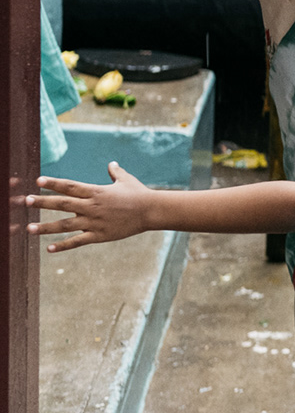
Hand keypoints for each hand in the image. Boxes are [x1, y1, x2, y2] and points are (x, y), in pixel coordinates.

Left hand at [26, 163, 151, 251]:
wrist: (151, 211)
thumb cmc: (139, 194)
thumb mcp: (126, 180)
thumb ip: (115, 172)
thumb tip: (111, 164)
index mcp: (96, 191)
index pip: (70, 186)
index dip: (54, 183)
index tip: (38, 181)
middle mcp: (92, 206)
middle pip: (63, 204)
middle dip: (43, 202)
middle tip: (26, 201)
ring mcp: (94, 222)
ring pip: (65, 225)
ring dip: (46, 227)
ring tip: (29, 228)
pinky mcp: (99, 235)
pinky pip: (78, 241)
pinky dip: (63, 245)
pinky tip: (49, 249)